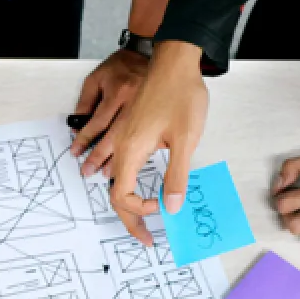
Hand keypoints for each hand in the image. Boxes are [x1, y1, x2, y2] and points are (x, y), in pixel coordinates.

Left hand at [70, 49, 148, 177]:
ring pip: (132, 140)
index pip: (97, 122)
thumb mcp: (96, 78)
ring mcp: (150, 110)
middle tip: (89, 171)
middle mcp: (135, 102)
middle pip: (115, 136)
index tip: (76, 152)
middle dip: (100, 157)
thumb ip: (85, 101)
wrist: (153, 55)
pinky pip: (149, 138)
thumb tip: (77, 126)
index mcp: (118, 92)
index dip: (85, 140)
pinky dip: (139, 152)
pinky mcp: (160, 115)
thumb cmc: (122, 67)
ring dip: (119, 160)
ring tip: (107, 173)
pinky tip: (131, 163)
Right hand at [110, 42, 207, 244]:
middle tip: (144, 238)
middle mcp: (122, 146)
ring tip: (139, 218)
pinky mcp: (131, 131)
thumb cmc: (181, 95)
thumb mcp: (186, 139)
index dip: (138, 211)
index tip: (161, 208)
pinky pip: (120, 165)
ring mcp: (124, 138)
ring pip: (115, 180)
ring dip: (125, 203)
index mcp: (132, 150)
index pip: (121, 195)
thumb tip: (171, 206)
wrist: (175, 61)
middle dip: (128, 219)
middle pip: (114, 193)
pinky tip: (138, 187)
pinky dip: (126, 184)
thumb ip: (176, 175)